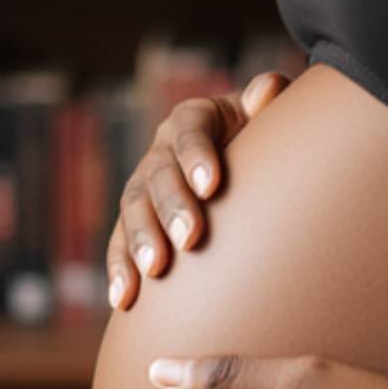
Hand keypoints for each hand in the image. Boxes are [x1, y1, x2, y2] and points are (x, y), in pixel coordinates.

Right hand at [106, 71, 292, 310]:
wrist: (240, 166)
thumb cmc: (259, 138)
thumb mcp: (265, 116)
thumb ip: (268, 100)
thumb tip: (267, 91)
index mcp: (193, 118)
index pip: (191, 133)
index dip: (198, 157)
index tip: (212, 185)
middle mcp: (161, 150)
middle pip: (158, 176)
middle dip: (171, 207)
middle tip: (191, 237)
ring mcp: (143, 186)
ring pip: (133, 211)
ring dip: (140, 241)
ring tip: (154, 270)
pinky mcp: (133, 222)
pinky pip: (119, 244)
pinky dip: (119, 270)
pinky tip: (123, 297)